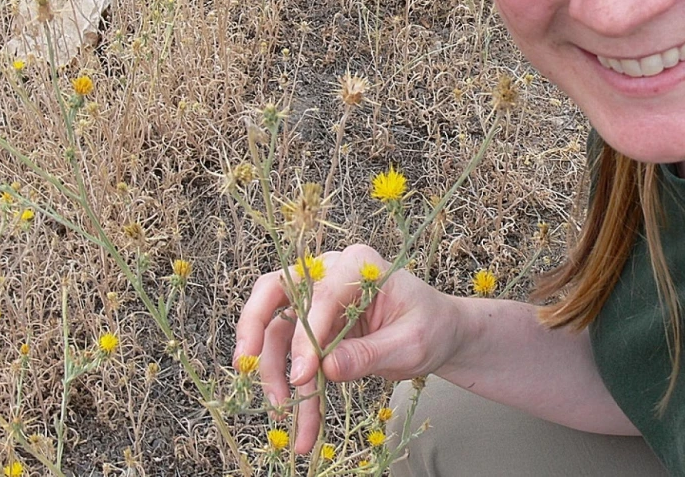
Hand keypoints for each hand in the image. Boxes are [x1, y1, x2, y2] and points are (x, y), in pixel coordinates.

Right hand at [234, 244, 461, 452]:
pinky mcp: (313, 326)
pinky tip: (295, 419)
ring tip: (281, 409)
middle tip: (245, 365)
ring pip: (275, 328)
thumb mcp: (410, 343)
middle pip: (275, 291)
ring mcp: (317, 300)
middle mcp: (329, 274)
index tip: (302, 376)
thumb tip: (326, 369)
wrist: (439, 333)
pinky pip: (289, 353)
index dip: (306, 336)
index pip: (320, 296)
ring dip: (272, 370)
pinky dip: (289, 385)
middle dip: (256, 328)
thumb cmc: (430, 327)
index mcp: (358, 264)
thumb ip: (368, 354)